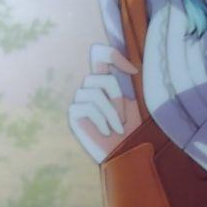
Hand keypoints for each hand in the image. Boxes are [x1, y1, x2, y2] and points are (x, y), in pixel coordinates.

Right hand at [69, 44, 141, 162]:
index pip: (100, 54)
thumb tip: (128, 66)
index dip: (113, 54)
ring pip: (95, 93)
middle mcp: (90, 87)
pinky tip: (106, 132)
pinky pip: (88, 107)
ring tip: (118, 127)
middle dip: (117, 97)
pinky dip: (102, 120)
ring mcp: (79, 100)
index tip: (133, 71)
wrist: (122, 152)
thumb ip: (124, 82)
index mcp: (104, 80)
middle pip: (101, 77)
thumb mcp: (132, 101)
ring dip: (112, 112)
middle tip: (123, 117)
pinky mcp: (73, 113)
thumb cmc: (130, 128)